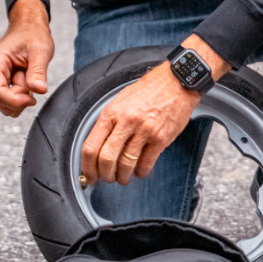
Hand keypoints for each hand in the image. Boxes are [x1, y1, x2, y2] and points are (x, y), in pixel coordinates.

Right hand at [0, 0, 54, 117]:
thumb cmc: (33, 35)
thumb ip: (38, 71)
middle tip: (30, 77)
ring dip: (20, 96)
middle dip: (20, 97)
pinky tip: (24, 80)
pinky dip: (19, 96)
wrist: (28, 28)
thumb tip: (40, 90)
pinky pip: (7, 99)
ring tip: (27, 76)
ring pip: (4, 103)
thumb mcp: (41, 51)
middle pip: (1, 101)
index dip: (15, 101)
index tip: (32, 98)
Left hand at [80, 35, 229, 185]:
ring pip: (125, 165)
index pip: (90, 147)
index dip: (86, 167)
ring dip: (122, 177)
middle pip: (106, 159)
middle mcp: (126, 122)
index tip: (88, 176)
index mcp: (111, 113)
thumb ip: (107, 123)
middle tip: (106, 179)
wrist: (176, 82)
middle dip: (104, 176)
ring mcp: (144, 131)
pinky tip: (139, 171)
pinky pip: (146, 164)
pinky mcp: (161, 138)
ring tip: (122, 178)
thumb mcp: (120, 101)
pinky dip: (140, 173)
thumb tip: (96, 150)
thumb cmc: (147, 91)